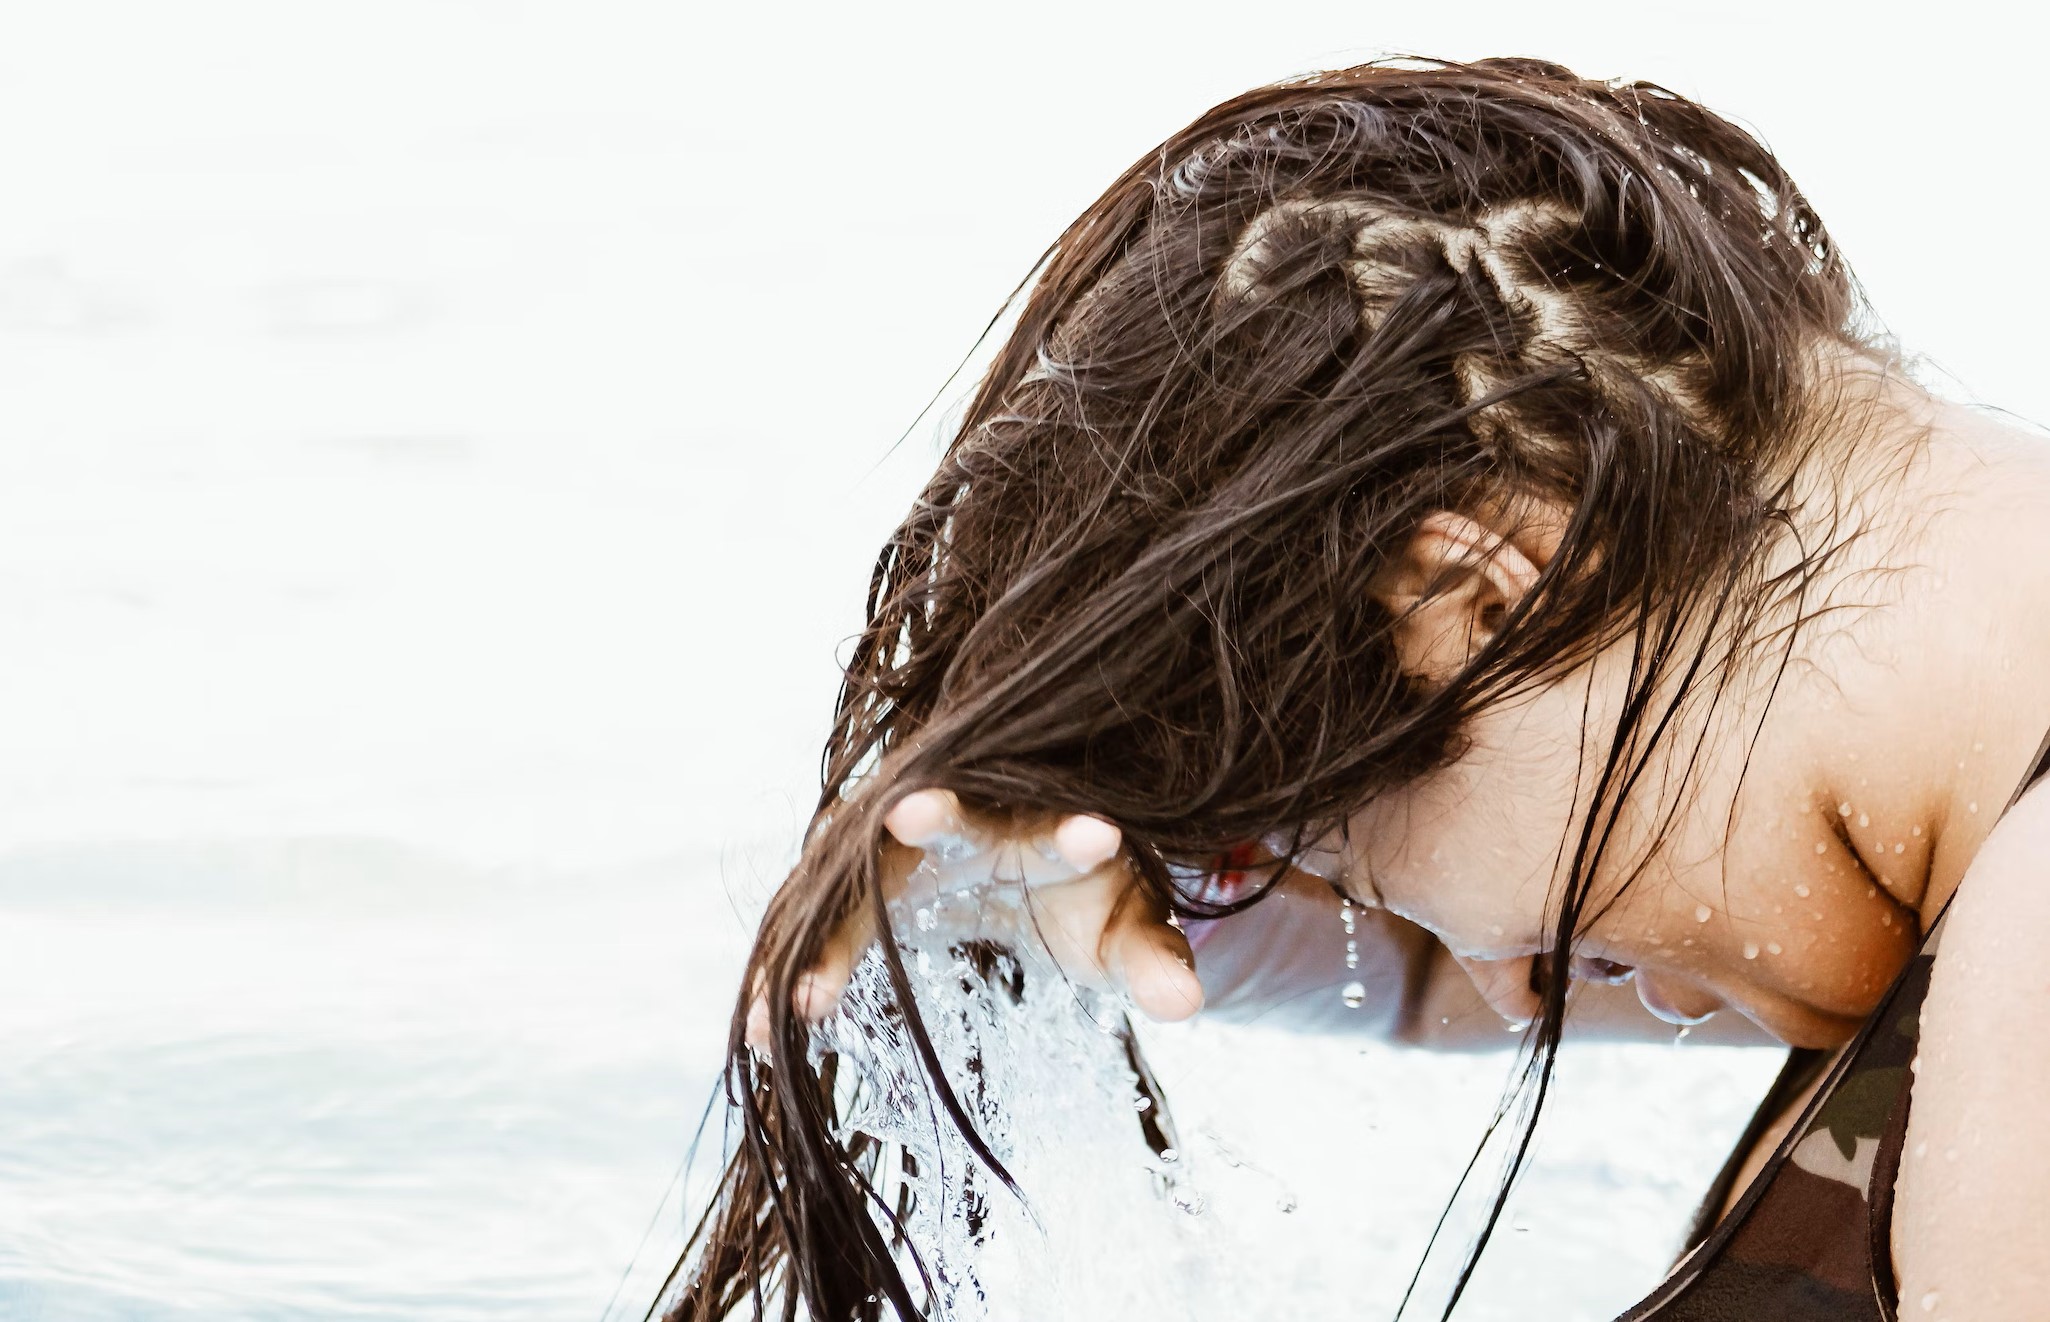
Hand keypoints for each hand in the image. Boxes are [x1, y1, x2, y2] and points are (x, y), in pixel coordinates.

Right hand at [745, 789, 1204, 1048]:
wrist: (1025, 865)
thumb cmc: (1086, 898)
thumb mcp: (1127, 932)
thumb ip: (1155, 962)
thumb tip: (1188, 1005)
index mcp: (1039, 826)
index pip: (1056, 824)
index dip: (1074, 834)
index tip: (1096, 838)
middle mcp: (964, 820)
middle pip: (939, 811)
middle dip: (928, 817)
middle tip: (908, 817)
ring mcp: (898, 849)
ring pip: (858, 877)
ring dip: (824, 937)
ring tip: (793, 1007)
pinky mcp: (857, 882)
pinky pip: (818, 923)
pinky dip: (790, 973)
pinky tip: (759, 1033)